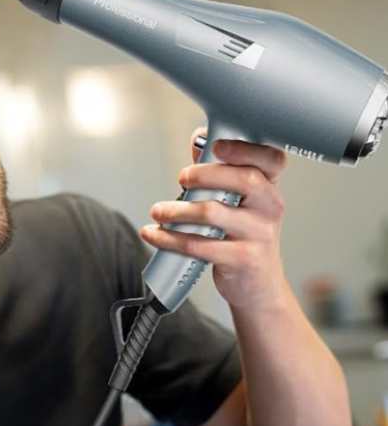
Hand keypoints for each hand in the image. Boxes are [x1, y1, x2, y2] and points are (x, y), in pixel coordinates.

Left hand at [139, 126, 288, 309]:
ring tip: (158, 211)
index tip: (217, 146)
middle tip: (182, 177)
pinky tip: (155, 234)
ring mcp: (260, 234)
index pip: (271, 159)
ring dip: (177, 210)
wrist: (258, 285)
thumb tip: (199, 140)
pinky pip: (200, 245)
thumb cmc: (244, 236)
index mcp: (270, 187)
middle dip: (206, 173)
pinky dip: (170, 238)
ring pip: (214, 213)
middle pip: (244, 180)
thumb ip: (220, 172)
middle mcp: (270, 207)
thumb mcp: (240, 203)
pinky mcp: (244, 259)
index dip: (245, 148)